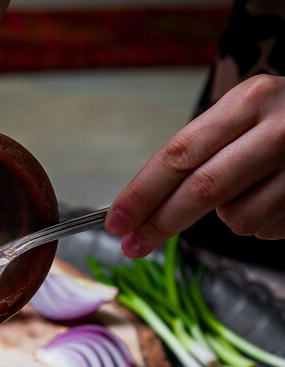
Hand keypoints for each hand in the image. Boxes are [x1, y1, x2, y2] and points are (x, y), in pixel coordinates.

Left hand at [105, 74, 284, 257]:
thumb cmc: (279, 123)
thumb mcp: (240, 118)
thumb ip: (197, 155)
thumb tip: (139, 210)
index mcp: (247, 102)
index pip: (179, 154)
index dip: (141, 193)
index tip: (116, 221)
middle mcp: (278, 128)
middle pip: (201, 188)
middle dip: (160, 223)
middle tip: (132, 246)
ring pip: (237, 218)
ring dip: (228, 217)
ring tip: (248, 190)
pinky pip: (266, 230)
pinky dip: (260, 223)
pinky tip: (275, 197)